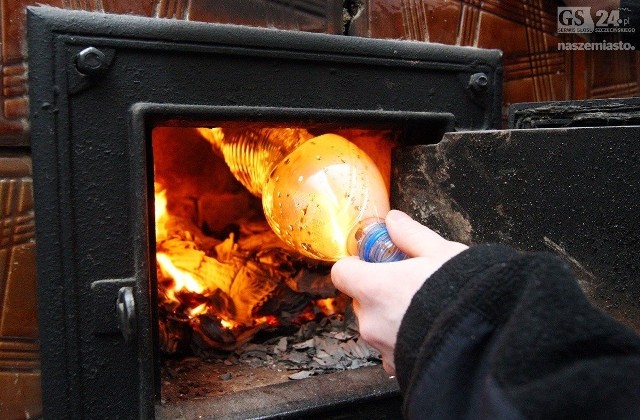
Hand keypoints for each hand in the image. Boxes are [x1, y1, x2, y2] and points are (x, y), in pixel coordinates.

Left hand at [331, 210, 467, 373]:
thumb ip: (410, 235)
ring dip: (390, 316)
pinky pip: (390, 349)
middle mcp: (371, 320)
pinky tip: (427, 330)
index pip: (342, 273)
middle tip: (407, 282)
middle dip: (378, 290)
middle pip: (360, 299)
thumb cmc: (463, 294)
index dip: (356, 265)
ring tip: (423, 307)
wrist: (486, 339)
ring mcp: (382, 346)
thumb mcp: (440, 252)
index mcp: (374, 288)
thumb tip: (394, 221)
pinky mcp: (397, 365)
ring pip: (376, 325)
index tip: (374, 260)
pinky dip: (402, 340)